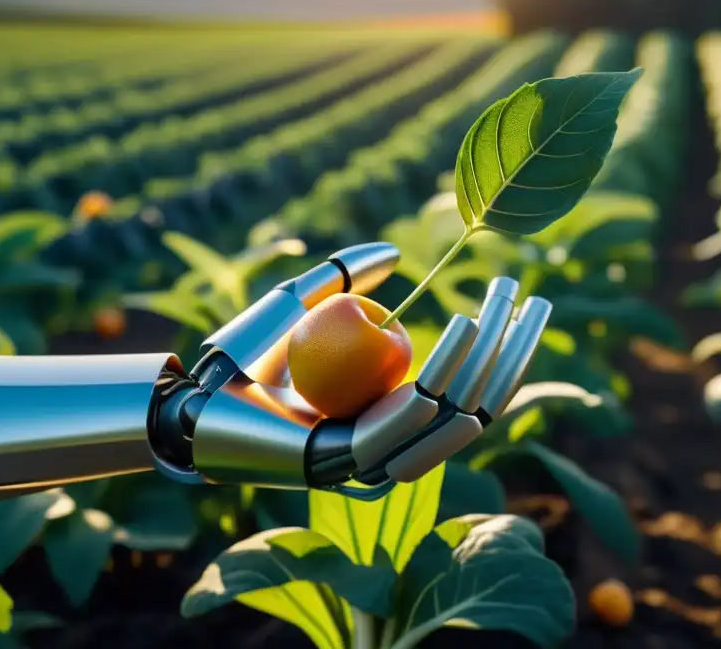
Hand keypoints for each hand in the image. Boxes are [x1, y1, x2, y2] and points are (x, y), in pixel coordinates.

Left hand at [170, 242, 551, 499]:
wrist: (191, 397)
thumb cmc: (246, 357)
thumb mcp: (302, 305)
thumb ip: (344, 278)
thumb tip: (397, 255)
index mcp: (394, 422)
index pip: (471, 391)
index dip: (508, 349)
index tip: (527, 300)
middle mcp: (393, 449)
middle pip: (476, 404)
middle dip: (511, 351)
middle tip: (529, 297)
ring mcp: (371, 463)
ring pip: (453, 416)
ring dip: (485, 361)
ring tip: (495, 306)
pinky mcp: (345, 464)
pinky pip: (405, 421)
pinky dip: (438, 378)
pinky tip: (460, 333)